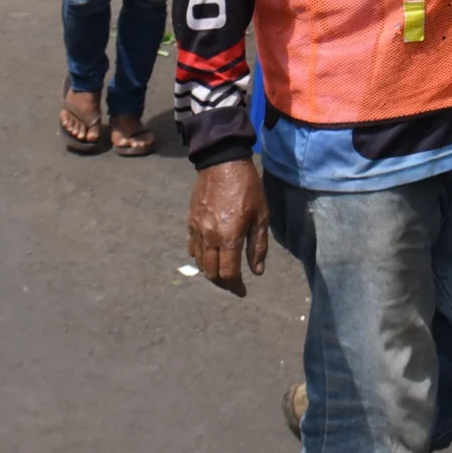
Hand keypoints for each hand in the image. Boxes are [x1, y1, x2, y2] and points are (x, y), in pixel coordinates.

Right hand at [188, 157, 268, 294]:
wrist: (222, 162)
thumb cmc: (248, 188)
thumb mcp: (261, 216)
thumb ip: (258, 246)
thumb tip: (256, 271)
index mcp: (229, 238)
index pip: (228, 273)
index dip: (235, 286)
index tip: (242, 291)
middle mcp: (209, 237)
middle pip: (211, 272)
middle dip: (222, 282)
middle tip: (232, 283)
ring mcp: (197, 229)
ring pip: (198, 261)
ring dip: (209, 270)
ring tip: (221, 270)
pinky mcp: (190, 221)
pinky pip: (191, 246)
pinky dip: (199, 256)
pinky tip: (208, 253)